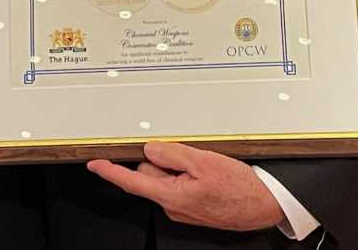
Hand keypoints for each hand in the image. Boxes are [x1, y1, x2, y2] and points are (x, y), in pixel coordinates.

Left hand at [86, 142, 285, 231]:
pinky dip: (188, 174)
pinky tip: (207, 174)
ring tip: (204, 167)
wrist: (263, 206)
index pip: (132, 182)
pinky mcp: (191, 206)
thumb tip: (150, 149)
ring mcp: (181, 207)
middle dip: (163, 160)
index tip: (94, 164)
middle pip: (151, 173)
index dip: (110, 172)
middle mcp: (172, 205)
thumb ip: (172, 154)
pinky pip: (179, 183)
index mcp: (171, 195)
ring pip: (166, 176)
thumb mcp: (204, 163)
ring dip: (178, 167)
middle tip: (190, 157)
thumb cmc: (238, 188)